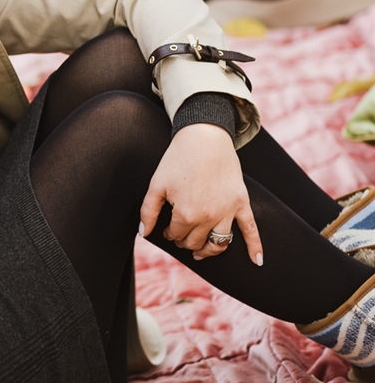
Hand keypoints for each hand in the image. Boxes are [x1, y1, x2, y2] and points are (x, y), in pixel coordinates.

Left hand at [139, 123, 262, 264]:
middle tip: (180, 236)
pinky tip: (257, 262)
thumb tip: (143, 234)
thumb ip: (148, 211)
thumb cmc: (177, 160)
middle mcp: (208, 216)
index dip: (169, 234)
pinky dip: (255, 247)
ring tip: (200, 252)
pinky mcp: (241, 203)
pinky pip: (251, 229)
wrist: (203, 138)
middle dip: (185, 242)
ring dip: (208, 251)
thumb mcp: (156, 184)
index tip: (167, 229)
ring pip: (219, 243)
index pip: (176, 235)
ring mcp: (227, 211)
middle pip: (196, 242)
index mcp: (185, 213)